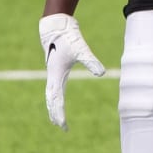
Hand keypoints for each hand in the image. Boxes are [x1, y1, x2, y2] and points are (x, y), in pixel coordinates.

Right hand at [39, 13, 104, 130]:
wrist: (55, 26)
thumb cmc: (68, 38)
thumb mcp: (81, 49)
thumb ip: (91, 61)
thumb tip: (101, 73)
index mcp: (56, 75)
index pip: (57, 99)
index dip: (59, 112)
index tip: (63, 124)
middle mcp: (52, 76)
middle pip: (51, 100)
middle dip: (55, 114)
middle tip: (61, 127)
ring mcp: (52, 73)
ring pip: (50, 95)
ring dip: (53, 107)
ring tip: (56, 119)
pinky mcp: (55, 68)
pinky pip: (52, 88)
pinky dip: (54, 97)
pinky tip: (57, 99)